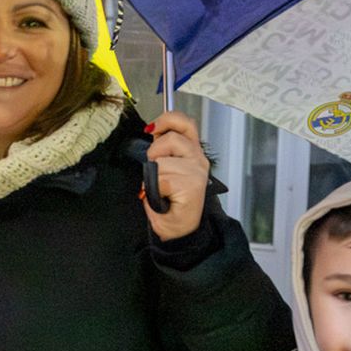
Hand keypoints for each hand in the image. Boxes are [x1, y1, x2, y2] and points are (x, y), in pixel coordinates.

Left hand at [143, 112, 208, 240]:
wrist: (178, 230)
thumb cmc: (171, 202)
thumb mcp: (165, 168)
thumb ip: (162, 148)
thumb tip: (152, 130)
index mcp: (192, 151)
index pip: (185, 123)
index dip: (167, 120)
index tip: (152, 129)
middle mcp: (198, 158)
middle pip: (171, 138)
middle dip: (154, 153)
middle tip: (155, 170)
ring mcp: (196, 171)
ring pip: (162, 161)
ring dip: (153, 176)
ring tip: (161, 188)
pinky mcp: (192, 184)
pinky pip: (161, 179)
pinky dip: (155, 189)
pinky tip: (163, 196)